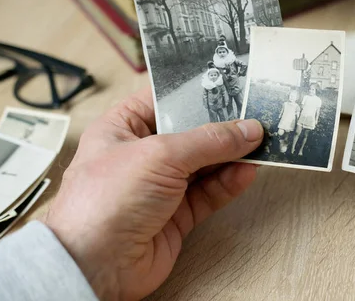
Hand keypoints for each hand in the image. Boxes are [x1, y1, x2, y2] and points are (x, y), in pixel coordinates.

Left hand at [42, 88, 262, 299]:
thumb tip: (246, 130)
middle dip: (223, 128)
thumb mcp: (160, 155)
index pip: (164, 101)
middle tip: (254, 119)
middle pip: (191, 134)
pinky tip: (246, 172)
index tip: (230, 88)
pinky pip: (209, 193)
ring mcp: (160, 186)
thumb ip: (208, 141)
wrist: (95, 266)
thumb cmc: (104, 203)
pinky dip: (229, 183)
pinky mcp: (176, 215)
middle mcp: (141, 155)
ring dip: (232, 156)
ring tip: (260, 145)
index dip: (196, 94)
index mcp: (123, 128)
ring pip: (205, 165)